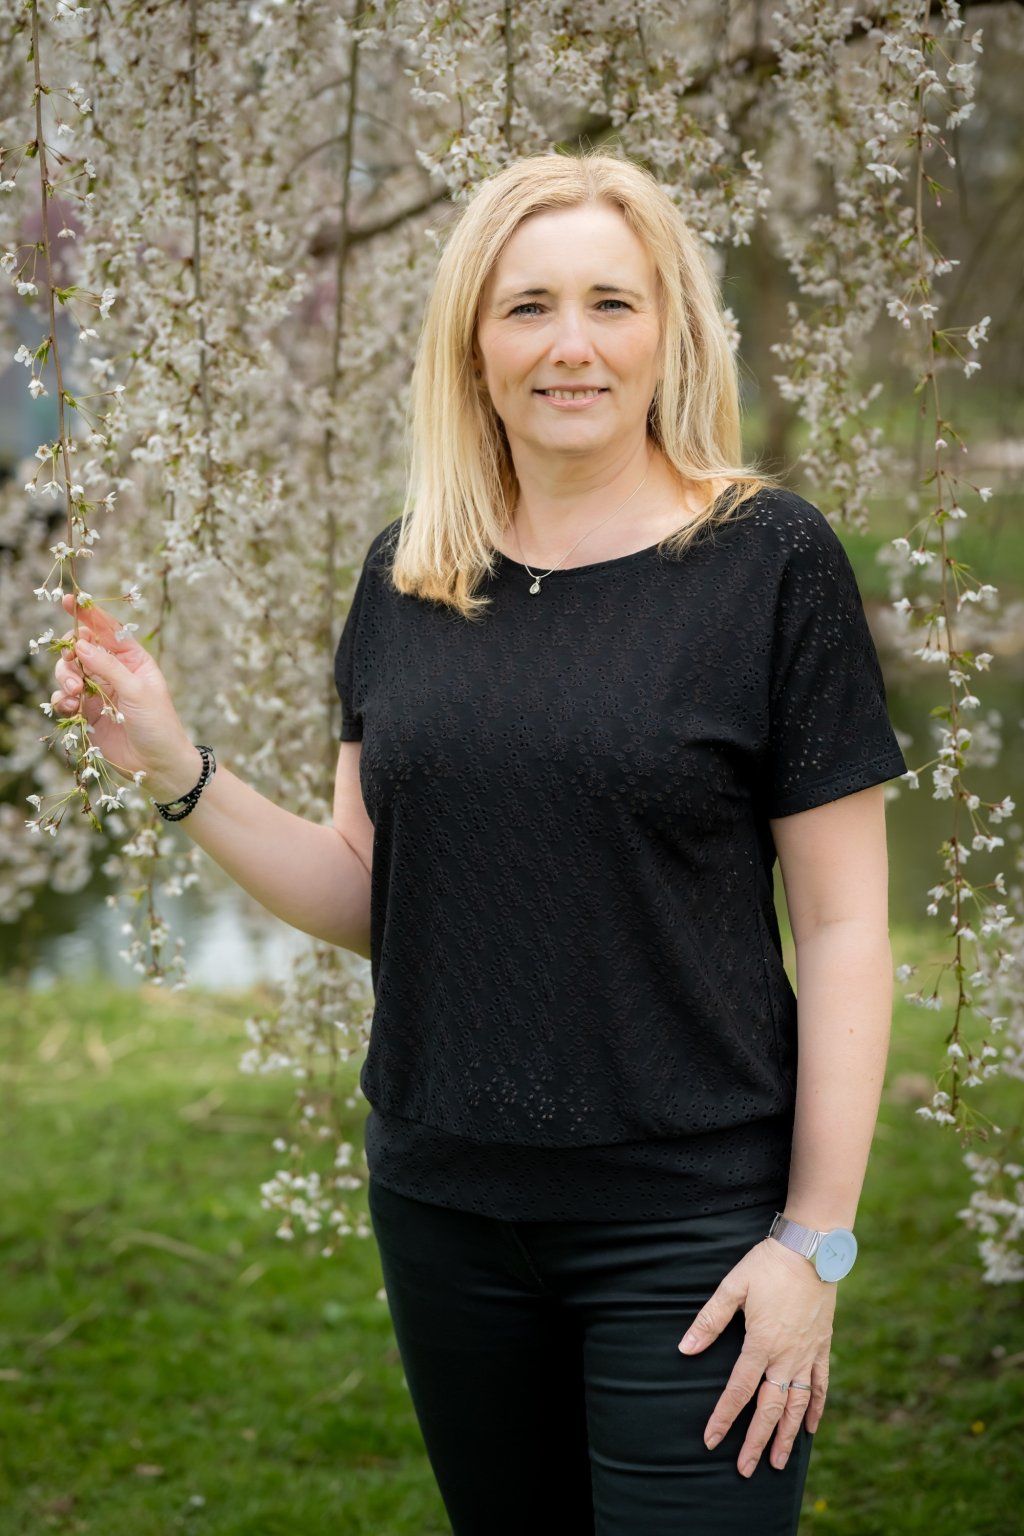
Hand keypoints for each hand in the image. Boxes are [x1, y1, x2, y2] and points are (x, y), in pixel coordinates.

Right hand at [50, 593, 195, 793]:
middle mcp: (114, 672)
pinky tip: (71, 708)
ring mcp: (99, 692)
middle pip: (81, 649)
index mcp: (134, 659)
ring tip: (76, 695)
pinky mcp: (88, 713)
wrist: (158, 766)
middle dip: (71, 655)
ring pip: (70, 672)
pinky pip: (66, 698)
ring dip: (66, 678)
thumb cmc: (159, 725)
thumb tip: (81, 644)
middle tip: (72, 666)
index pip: (108, 630)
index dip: (88, 614)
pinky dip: (63, 700)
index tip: (68, 600)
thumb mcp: (137, 691)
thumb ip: (108, 667)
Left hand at [677, 1234, 834, 1477]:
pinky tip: (810, 1428)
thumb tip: (685, 1349)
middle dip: (757, 1441)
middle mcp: (786, 1357)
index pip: (738, 1390)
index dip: (723, 1416)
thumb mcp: (732, 1287)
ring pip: (797, 1406)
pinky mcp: (823, 1346)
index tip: (712, 1440)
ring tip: (780, 1462)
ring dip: (787, 1436)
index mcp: (761, 1344)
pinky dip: (816, 1409)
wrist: (812, 1249)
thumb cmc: (768, 1265)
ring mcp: (807, 1354)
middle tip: (746, 1469)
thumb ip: (709, 1320)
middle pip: (770, 1408)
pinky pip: (820, 1385)